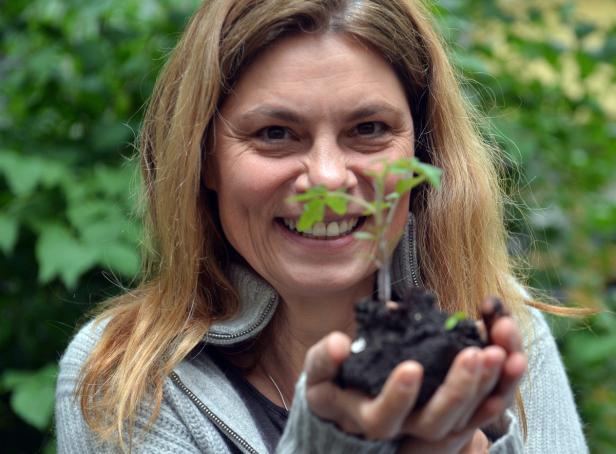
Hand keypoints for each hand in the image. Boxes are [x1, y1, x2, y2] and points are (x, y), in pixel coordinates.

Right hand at [303, 309, 525, 450]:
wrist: (352, 400)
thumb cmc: (334, 383)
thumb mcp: (321, 372)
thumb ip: (324, 359)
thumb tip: (339, 344)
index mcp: (371, 417)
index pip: (384, 417)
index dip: (397, 397)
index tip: (410, 367)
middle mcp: (404, 428)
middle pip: (434, 423)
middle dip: (457, 389)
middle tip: (475, 353)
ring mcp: (431, 422)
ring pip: (464, 416)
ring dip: (487, 385)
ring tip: (501, 349)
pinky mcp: (452, 411)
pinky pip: (480, 405)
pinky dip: (498, 384)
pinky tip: (513, 359)